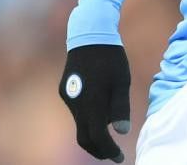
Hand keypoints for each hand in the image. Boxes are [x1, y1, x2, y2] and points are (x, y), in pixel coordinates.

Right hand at [58, 44, 131, 161]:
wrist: (88, 34)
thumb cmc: (110, 57)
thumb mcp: (121, 81)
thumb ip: (120, 108)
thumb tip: (121, 132)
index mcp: (92, 102)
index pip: (97, 137)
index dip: (108, 151)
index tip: (119, 158)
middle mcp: (76, 103)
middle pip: (84, 137)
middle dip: (98, 149)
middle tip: (112, 154)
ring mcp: (68, 97)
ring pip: (80, 123)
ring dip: (93, 132)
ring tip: (110, 132)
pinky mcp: (65, 90)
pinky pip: (77, 111)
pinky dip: (88, 118)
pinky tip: (100, 111)